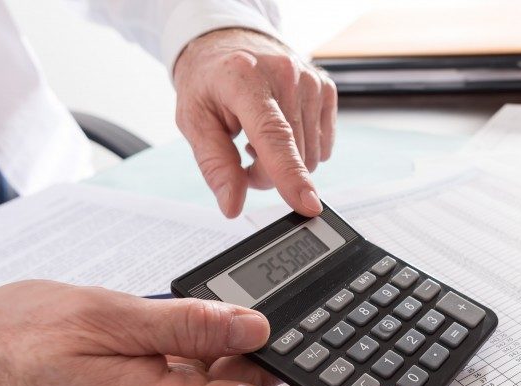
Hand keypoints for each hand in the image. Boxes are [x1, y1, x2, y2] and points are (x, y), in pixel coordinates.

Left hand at [173, 28, 337, 217]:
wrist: (227, 45)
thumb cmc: (208, 84)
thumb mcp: (194, 122)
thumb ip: (215, 166)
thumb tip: (232, 205)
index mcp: (244, 78)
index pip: (273, 135)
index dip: (290, 174)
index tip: (308, 204)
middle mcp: (285, 75)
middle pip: (291, 157)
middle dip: (267, 173)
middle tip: (244, 155)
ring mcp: (311, 80)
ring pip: (310, 157)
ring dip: (285, 164)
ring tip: (259, 140)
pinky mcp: (326, 89)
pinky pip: (322, 146)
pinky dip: (300, 150)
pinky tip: (280, 131)